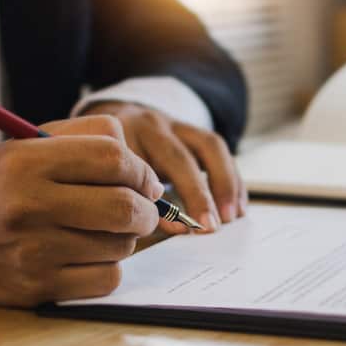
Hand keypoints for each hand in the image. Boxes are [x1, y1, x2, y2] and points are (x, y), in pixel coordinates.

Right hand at [0, 115, 162, 306]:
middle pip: (124, 206)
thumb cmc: (0, 187)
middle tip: (144, 210)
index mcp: (26, 161)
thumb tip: (148, 175)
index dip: (142, 171)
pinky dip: (109, 268)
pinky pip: (107, 279)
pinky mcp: (38, 288)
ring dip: (126, 239)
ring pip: (120, 245)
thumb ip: (87, 138)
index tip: (145, 182)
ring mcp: (33, 251)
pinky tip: (90, 257)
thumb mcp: (28, 146)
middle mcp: (28, 206)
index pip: (112, 158)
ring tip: (105, 231)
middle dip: (147, 209)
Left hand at [81, 101, 246, 232]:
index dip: (163, 202)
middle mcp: (149, 127)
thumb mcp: (108, 178)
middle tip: (211, 227)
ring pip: (208, 145)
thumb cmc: (108, 161)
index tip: (182, 228)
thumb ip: (134, 202)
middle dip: (199, 194)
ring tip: (232, 216)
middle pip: (179, 157)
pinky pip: (219, 149)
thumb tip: (176, 228)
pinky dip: (232, 178)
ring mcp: (174, 124)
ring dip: (225, 183)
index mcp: (120, 139)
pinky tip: (237, 204)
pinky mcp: (192, 128)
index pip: (142, 170)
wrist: (112, 117)